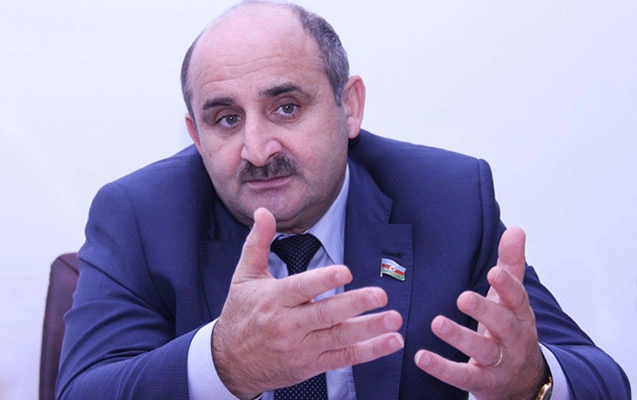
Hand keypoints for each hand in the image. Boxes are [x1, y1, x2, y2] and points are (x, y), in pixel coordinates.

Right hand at [212, 208, 403, 398]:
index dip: (323, 280)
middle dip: (355, 305)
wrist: (229, 363)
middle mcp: (288, 325)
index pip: (301, 289)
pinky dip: (369, 351)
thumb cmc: (240, 314)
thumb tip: (264, 211)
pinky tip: (391, 342)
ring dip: (369, 329)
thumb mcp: (243, 277)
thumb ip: (258, 243)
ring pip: (339, 338)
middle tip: (380, 296)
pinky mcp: (311, 365)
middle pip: (325, 314)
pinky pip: (343, 358)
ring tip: (393, 320)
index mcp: (273, 300)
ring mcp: (301, 347)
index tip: (346, 272)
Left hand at [414, 227, 546, 399]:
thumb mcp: (512, 299)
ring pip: (482, 351)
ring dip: (459, 337)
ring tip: (437, 323)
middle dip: (484, 311)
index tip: (494, 273)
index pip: (517, 299)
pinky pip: (462, 376)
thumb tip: (517, 230)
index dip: (507, 286)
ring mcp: (499, 363)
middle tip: (463, 298)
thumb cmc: (511, 330)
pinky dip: (442, 368)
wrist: (524, 382)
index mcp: (520, 315)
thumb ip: (511, 265)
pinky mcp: (482, 383)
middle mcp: (514, 339)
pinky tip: (421, 357)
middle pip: (503, 324)